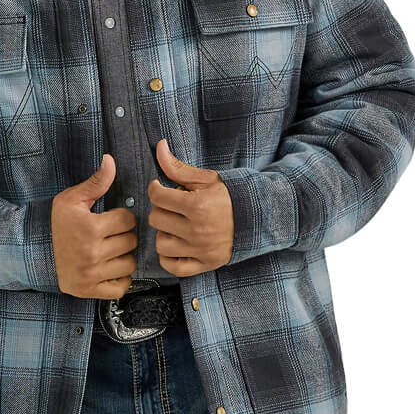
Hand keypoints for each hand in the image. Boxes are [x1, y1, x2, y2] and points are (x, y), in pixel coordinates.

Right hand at [51, 154, 137, 297]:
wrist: (34, 252)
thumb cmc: (55, 224)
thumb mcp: (71, 199)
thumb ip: (95, 182)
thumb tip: (110, 160)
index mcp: (90, 228)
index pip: (127, 220)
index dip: (121, 217)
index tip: (112, 219)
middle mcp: (92, 253)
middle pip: (131, 241)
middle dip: (124, 236)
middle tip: (111, 234)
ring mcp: (92, 274)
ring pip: (130, 264)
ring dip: (124, 257)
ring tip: (111, 251)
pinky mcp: (91, 290)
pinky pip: (122, 287)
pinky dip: (120, 279)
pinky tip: (110, 268)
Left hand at [146, 139, 234, 276]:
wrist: (258, 217)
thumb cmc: (231, 196)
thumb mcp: (206, 178)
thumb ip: (178, 167)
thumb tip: (159, 146)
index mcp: (197, 205)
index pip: (157, 197)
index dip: (156, 189)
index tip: (161, 188)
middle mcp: (197, 230)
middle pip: (156, 219)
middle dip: (161, 209)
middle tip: (172, 206)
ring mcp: (200, 249)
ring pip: (160, 244)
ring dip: (164, 233)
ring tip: (175, 226)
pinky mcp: (205, 264)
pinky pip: (173, 266)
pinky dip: (168, 257)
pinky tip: (176, 244)